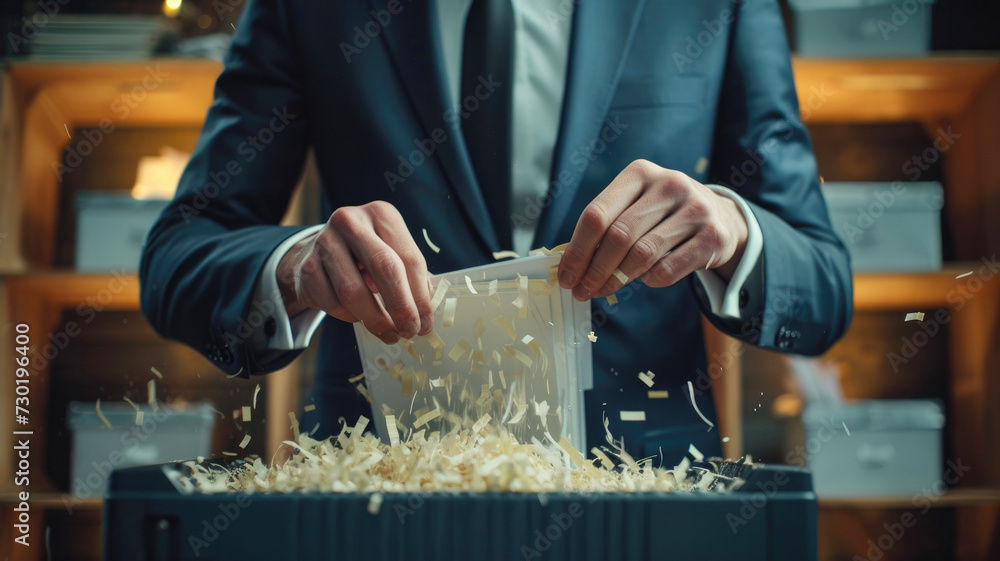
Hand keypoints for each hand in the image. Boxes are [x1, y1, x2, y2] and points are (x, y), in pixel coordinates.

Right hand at [277, 201, 432, 344]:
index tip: (425, 323)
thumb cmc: (365, 256)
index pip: (409, 258)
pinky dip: (351, 317)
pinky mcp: (306, 266)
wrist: (317, 253)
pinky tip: (360, 317)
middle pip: (384, 267)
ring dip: (376, 320)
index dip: (421, 296)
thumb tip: (424, 317)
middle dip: (401, 306)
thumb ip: (410, 278)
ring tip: (389, 333)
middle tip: (409, 331)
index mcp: (381, 214)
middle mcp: (351, 222)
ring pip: (353, 291)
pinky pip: (333, 303)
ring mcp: (324, 241)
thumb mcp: (391, 253)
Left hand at [558, 159, 748, 300]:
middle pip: (618, 236)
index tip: (565, 276)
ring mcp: (695, 210)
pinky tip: (645, 278)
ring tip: (603, 290)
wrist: (721, 217)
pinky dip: (649, 280)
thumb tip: (570, 265)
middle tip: (581, 291)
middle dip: (594, 270)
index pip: (597, 214)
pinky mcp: (713, 237)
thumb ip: (606, 225)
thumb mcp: (636, 205)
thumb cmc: (663, 214)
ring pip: (642, 254)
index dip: (576, 250)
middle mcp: (669, 185)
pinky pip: (667, 270)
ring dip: (617, 279)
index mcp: (640, 173)